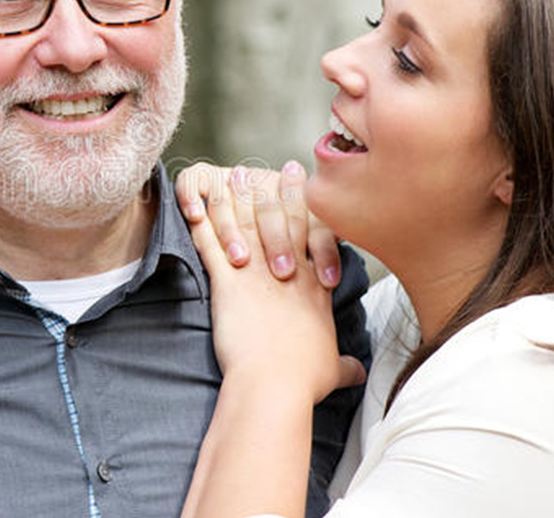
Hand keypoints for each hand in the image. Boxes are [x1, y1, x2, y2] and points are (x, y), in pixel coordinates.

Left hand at [190, 163, 363, 401]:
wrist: (275, 383)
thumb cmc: (303, 379)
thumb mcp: (333, 371)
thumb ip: (346, 365)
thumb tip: (358, 371)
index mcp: (315, 288)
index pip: (315, 238)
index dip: (311, 211)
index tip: (310, 190)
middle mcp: (289, 272)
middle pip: (284, 220)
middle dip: (278, 191)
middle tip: (273, 170)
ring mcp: (258, 273)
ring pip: (247, 224)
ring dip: (237, 198)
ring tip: (232, 177)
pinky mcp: (228, 282)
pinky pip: (210, 245)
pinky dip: (201, 223)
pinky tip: (195, 205)